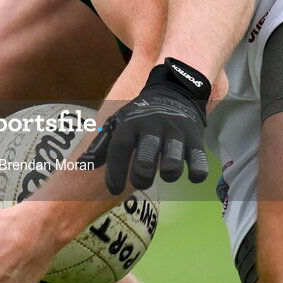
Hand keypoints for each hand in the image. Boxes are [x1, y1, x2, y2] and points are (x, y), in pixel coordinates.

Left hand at [82, 57, 210, 193]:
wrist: (174, 92)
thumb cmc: (140, 116)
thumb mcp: (118, 123)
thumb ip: (102, 145)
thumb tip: (83, 164)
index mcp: (130, 124)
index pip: (119, 147)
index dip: (115, 171)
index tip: (114, 190)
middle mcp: (152, 126)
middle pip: (146, 154)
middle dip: (142, 175)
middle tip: (140, 182)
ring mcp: (175, 132)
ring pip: (173, 157)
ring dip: (170, 172)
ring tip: (166, 175)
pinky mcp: (195, 137)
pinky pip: (199, 159)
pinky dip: (197, 172)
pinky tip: (191, 175)